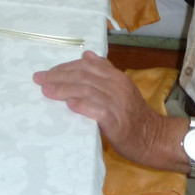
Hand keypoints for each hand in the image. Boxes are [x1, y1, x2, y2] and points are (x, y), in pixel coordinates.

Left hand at [33, 51, 163, 161]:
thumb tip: (86, 55)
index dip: (65, 67)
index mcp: (117, 77)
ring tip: (46, 90)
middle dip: (58, 76)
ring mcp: (118, 103)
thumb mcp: (122, 88)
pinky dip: (82, 105)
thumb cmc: (134, 116)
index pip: (87, 65)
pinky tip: (69, 104)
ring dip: (63, 89)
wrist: (154, 139)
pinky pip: (97, 109)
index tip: (47, 72)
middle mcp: (117, 86)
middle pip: (83, 76)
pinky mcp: (117, 121)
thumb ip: (105, 72)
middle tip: (39, 79)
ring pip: (87, 90)